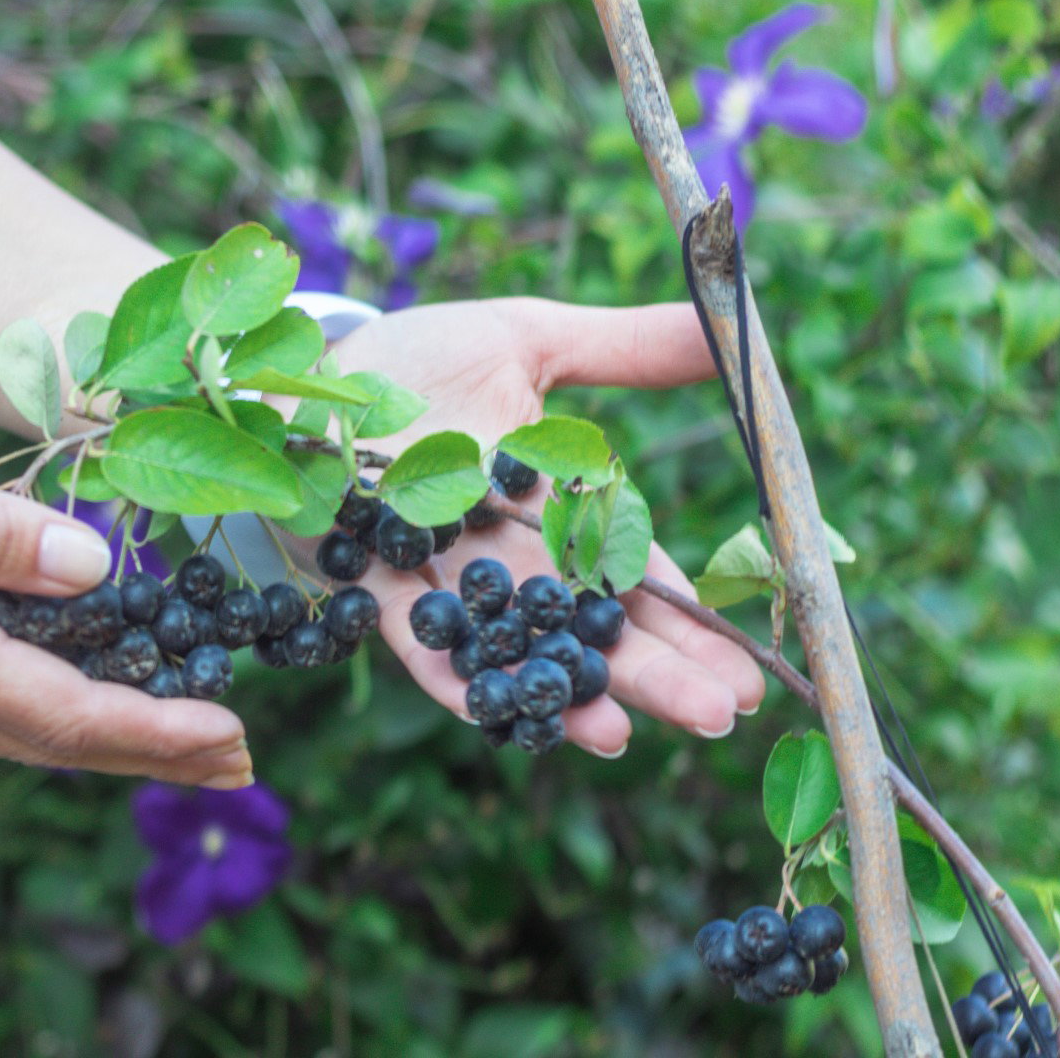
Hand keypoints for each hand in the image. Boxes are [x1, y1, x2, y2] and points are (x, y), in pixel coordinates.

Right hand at [0, 411, 249, 785]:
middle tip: (241, 763)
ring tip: (179, 739)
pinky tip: (64, 692)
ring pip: (20, 725)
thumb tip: (99, 568)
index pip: (75, 713)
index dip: (164, 732)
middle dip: (157, 751)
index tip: (241, 738)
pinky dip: (47, 707)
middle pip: (60, 737)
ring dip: (109, 736)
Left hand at [331, 297, 764, 756]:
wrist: (311, 368)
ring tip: (617, 735)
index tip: (748, 670)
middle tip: (718, 717)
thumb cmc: (420, 359)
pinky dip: (449, 674)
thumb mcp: (530, 339)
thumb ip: (625, 348)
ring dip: (559, 691)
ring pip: (511, 643)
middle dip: (651, 671)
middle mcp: (501, 553)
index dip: (688, 618)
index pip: (633, 572)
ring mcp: (436, 576)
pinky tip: (494, 713)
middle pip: (585, 623)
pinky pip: (412, 636)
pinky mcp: (365, 581)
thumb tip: (726, 323)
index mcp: (550, 505)